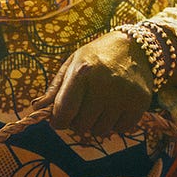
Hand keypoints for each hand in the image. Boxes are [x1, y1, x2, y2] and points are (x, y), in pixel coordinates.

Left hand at [33, 30, 156, 137]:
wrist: (137, 45)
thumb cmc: (97, 56)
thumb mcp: (72, 64)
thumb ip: (54, 88)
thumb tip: (36, 108)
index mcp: (82, 72)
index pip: (63, 114)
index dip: (58, 121)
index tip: (60, 119)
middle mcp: (104, 84)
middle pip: (81, 126)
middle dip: (78, 121)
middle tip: (84, 107)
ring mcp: (124, 94)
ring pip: (100, 131)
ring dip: (97, 124)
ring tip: (101, 106)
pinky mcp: (141, 102)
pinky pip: (121, 129)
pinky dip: (116, 124)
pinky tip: (116, 108)